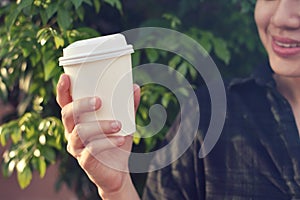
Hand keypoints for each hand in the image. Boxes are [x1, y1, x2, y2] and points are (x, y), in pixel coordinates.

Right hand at [56, 74, 140, 198]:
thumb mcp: (124, 121)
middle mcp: (72, 132)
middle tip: (99, 101)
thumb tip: (135, 87)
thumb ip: (128, 106)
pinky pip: (91, 150)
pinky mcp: (85, 161)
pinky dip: (107, 142)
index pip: (65, 103)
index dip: (62, 90)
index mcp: (78, 120)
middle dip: (81, 105)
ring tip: (118, 124)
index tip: (66, 77)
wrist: (119, 171)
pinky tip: (121, 139)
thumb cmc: (116, 142)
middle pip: (67, 114)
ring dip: (99, 126)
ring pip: (79, 132)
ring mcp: (77, 147)